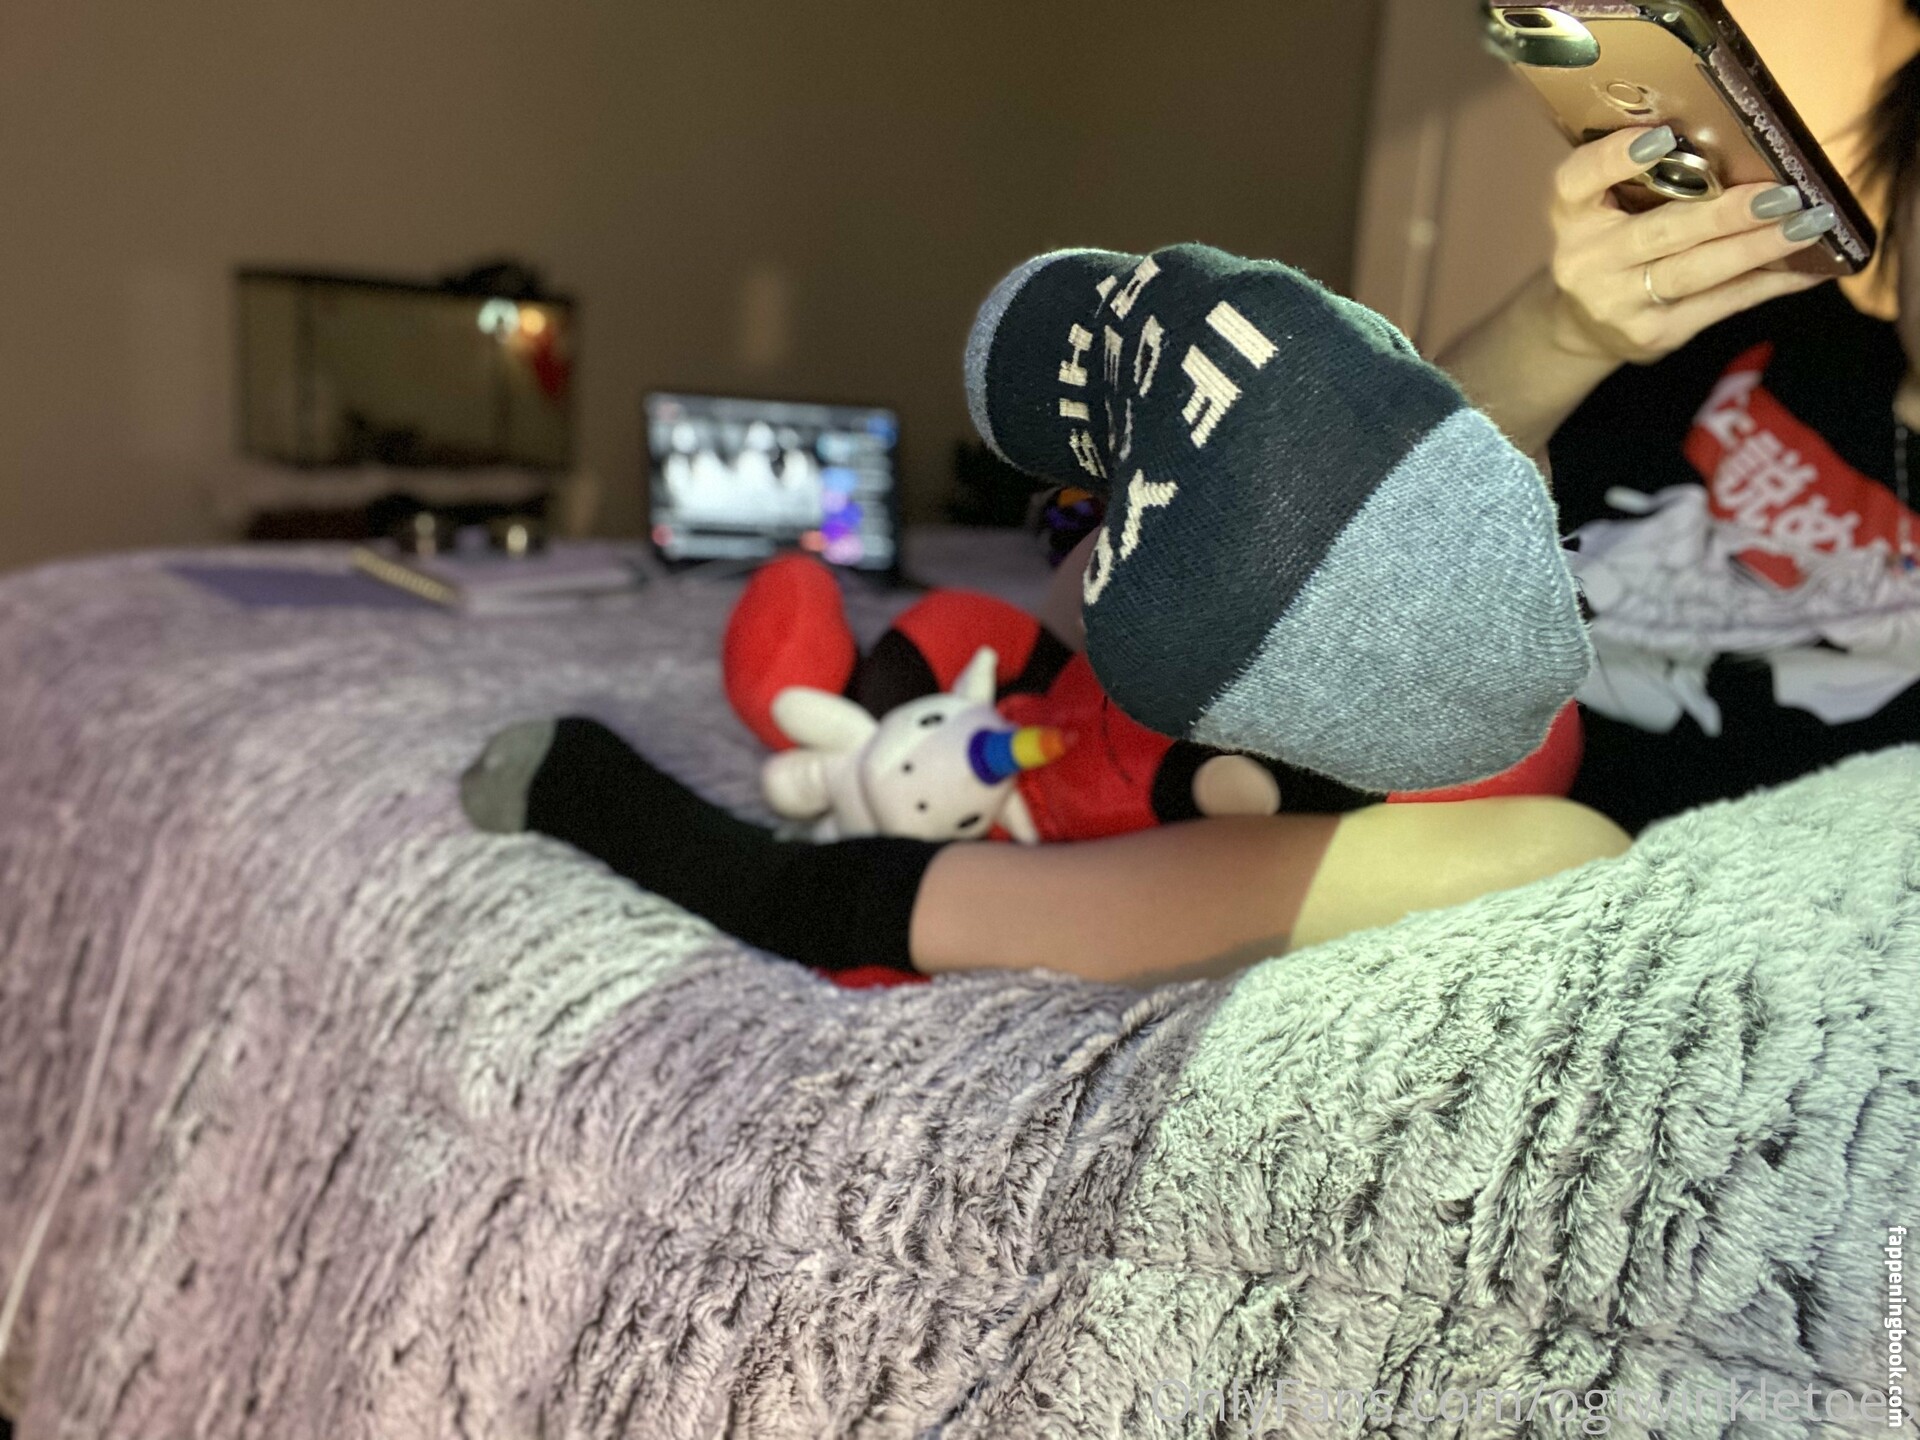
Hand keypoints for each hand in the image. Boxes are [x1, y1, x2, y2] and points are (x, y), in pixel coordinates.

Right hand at [1544, 126, 1835, 364]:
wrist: (1585, 324)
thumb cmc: (1612, 242)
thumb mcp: (1605, 205)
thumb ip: (1646, 177)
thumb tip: (1741, 144)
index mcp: (1571, 213)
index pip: (1579, 180)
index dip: (1616, 158)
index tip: (1664, 136)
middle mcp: (1586, 260)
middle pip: (1660, 232)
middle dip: (1726, 213)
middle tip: (1783, 194)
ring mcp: (1616, 303)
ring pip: (1694, 271)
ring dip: (1757, 248)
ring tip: (1808, 225)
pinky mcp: (1651, 334)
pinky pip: (1718, 305)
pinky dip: (1768, 284)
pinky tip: (1808, 269)